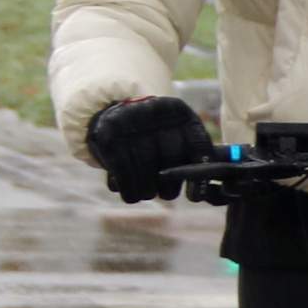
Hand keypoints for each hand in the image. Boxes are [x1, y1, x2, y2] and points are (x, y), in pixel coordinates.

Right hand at [84, 95, 211, 203]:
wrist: (109, 119)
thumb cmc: (150, 139)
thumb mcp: (174, 139)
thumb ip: (189, 159)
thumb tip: (198, 194)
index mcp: (178, 111)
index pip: (199, 144)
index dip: (198, 174)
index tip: (194, 197)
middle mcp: (155, 110)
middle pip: (171, 157)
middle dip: (169, 184)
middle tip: (167, 195)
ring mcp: (129, 121)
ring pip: (146, 168)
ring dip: (147, 191)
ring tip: (146, 193)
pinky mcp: (108, 136)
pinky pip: (123, 172)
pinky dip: (129, 189)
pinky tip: (130, 194)